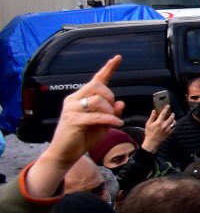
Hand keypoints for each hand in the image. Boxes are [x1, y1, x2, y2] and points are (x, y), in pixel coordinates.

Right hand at [35, 57, 124, 194]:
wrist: (65, 154)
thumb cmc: (83, 138)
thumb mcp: (102, 125)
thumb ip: (111, 113)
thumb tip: (121, 102)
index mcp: (80, 98)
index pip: (96, 80)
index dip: (107, 69)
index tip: (118, 58)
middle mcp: (74, 100)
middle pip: (98, 86)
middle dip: (110, 97)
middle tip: (112, 111)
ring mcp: (71, 109)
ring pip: (97, 99)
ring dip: (109, 110)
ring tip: (111, 120)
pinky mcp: (72, 119)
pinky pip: (97, 115)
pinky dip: (109, 119)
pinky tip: (117, 123)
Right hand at [142, 104, 176, 151]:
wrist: (152, 142)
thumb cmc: (149, 133)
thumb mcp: (148, 124)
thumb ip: (152, 117)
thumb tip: (154, 111)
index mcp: (159, 122)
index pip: (164, 113)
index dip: (166, 108)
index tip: (168, 106)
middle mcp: (164, 125)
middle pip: (171, 117)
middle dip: (172, 114)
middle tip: (172, 113)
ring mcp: (168, 129)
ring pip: (174, 122)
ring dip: (173, 120)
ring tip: (172, 119)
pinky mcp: (170, 133)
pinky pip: (174, 127)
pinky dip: (173, 125)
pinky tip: (172, 124)